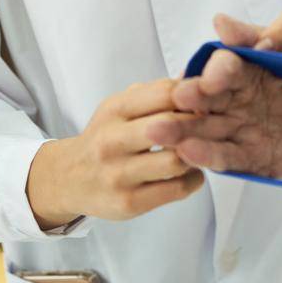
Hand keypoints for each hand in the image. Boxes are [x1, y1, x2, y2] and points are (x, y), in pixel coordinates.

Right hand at [26, 80, 210, 226]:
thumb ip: (155, 93)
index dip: (194, 96)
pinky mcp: (129, 202)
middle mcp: (112, 141)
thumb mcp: (120, 106)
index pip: (165, 93)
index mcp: (115, 110)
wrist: (68, 179)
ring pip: (177, 160)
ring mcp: (119, 174)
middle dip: (200, 125)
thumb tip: (196, 80)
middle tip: (213, 127)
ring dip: (198, 155)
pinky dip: (193, 179)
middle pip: (172, 126)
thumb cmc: (105, 137)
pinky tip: (191, 173)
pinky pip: (176, 189)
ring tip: (200, 152)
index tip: (207, 102)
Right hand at [145, 15, 281, 179]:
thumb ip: (259, 41)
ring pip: (209, 131)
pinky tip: (188, 152)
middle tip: (174, 99)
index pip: (223, 71)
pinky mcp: (255, 159)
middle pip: (208, 102)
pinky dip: (209, 155)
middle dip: (189, 101)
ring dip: (184, 131)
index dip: (211, 72)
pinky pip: (230, 157)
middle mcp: (240, 103)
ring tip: (160, 132)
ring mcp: (244, 131)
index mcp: (247, 74)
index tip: (199, 72)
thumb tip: (219, 20)